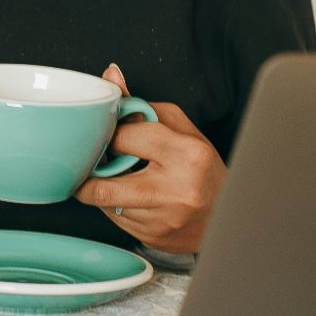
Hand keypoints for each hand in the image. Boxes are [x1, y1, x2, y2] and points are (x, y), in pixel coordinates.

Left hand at [73, 64, 225, 254]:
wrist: (226, 215)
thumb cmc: (202, 168)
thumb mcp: (180, 129)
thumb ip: (142, 106)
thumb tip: (110, 77)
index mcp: (187, 154)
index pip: (125, 138)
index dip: (111, 135)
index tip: (110, 134)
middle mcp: (176, 191)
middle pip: (103, 186)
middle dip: (89, 174)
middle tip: (93, 162)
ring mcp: (164, 220)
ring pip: (106, 204)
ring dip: (103, 189)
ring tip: (121, 178)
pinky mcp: (154, 238)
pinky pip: (116, 220)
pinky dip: (116, 206)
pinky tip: (133, 198)